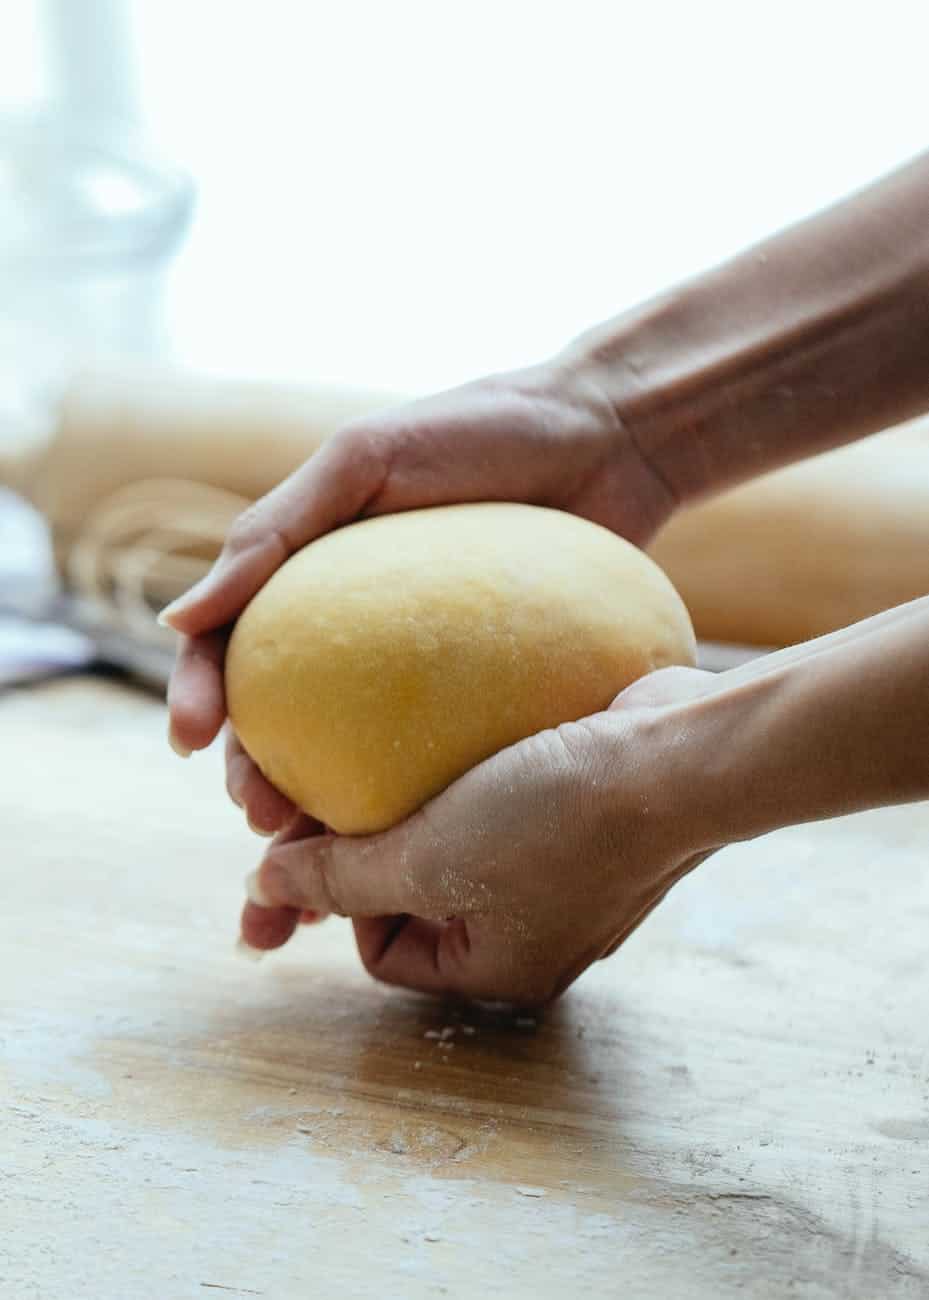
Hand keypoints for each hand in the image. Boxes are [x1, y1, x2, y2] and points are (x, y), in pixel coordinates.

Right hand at [163, 357, 677, 832]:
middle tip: (261, 814)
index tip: (193, 743)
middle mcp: (359, 625)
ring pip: (354, 748)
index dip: (203, 695)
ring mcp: (422, 662)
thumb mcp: (364, 462)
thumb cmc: (482, 428)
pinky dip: (413, 796)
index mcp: (313, 573)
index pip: (235, 643)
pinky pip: (438, 748)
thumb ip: (274, 532)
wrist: (610, 438)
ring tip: (314, 846)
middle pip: (286, 713)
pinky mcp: (485, 686)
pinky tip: (407, 837)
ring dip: (324, 802)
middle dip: (257, 771)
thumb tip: (177, 620)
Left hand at [239, 667, 719, 1003]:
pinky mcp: (580, 807)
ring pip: (458, 838)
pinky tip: (444, 720)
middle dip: (375, 842)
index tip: (335, 832)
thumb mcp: (430, 858)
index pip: (384, 952)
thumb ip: (341, 877)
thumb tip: (260, 889)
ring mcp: (563, 868)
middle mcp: (534, 928)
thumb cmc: (558, 819)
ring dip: (419, 798)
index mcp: (499, 966)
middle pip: (418, 893)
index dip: (344, 899)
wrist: (681, 755)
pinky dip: (467, 767)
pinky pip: (500, 795)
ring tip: (383, 745)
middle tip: (338, 782)